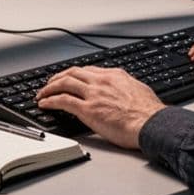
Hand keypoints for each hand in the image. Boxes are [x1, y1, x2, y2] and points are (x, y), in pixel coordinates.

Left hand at [36, 66, 164, 148]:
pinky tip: (44, 104)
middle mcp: (101, 81)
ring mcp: (93, 94)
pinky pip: (62, 101)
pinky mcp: (87, 110)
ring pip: (64, 83)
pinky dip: (50, 100)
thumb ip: (126, 88)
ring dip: (49, 87)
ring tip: (42, 93)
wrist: (150, 124)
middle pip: (73, 72)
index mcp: (115, 75)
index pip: (89, 70)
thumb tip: (125, 91)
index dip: (76, 73)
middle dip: (58, 77)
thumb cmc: (149, 113)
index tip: (70, 77)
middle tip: (51, 83)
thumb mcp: (139, 91)